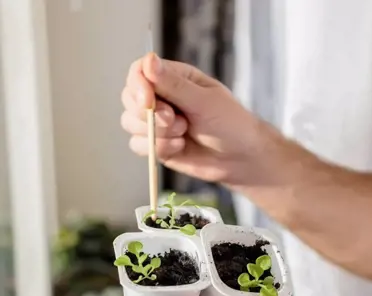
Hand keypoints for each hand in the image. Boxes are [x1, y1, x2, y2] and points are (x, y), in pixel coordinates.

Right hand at [121, 53, 268, 185]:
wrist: (241, 158)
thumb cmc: (230, 123)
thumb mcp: (204, 100)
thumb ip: (174, 84)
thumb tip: (148, 61)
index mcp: (173, 78)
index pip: (139, 72)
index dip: (138, 85)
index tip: (148, 100)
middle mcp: (161, 98)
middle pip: (130, 98)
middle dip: (148, 113)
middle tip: (174, 121)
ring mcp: (157, 123)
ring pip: (131, 123)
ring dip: (156, 132)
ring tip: (183, 134)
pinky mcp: (157, 145)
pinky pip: (138, 145)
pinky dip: (157, 148)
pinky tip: (180, 147)